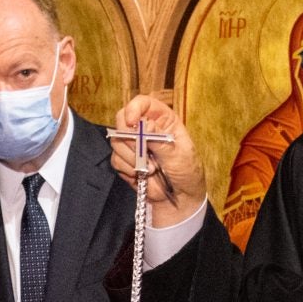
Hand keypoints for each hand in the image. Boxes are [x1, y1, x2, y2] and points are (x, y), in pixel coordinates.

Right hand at [108, 94, 202, 226]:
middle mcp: (145, 128)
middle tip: (141, 152)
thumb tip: (144, 126)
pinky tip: (141, 175)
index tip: (132, 123)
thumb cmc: (186, 172)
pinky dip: (127, 168)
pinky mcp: (125, 160)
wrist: (180, 197)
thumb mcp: (179, 155)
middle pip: (122, 119)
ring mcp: (133, 144)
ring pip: (117, 141)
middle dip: (129, 137)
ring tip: (150, 169)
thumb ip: (160, 140)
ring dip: (131, 157)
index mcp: (162, 119)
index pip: (142, 103)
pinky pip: (116, 159)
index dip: (134, 109)